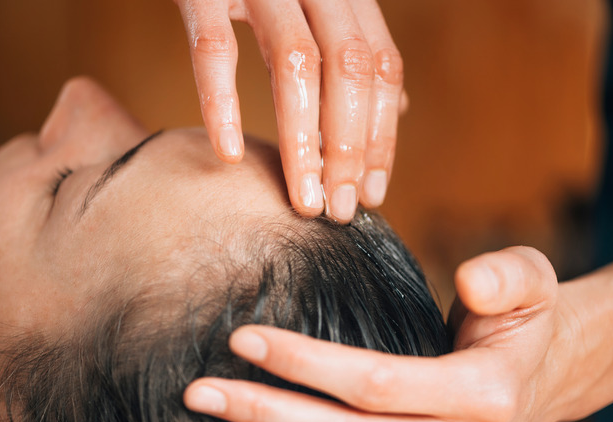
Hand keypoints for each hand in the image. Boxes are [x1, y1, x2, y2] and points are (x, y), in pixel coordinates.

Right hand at [174, 0, 406, 221]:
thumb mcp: (315, 5)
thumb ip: (354, 50)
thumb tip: (399, 107)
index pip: (381, 67)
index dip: (383, 133)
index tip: (371, 192)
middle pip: (350, 68)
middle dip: (349, 147)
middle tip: (338, 209)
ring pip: (297, 63)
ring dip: (304, 141)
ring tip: (302, 199)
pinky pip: (213, 48)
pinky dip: (221, 103)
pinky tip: (228, 153)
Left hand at [184, 246, 575, 421]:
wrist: (541, 377)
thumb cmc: (521, 321)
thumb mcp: (533, 284)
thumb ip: (509, 277)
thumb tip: (469, 282)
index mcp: (483, 396)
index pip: (375, 384)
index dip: (304, 363)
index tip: (242, 338)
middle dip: (267, 415)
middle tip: (200, 391)